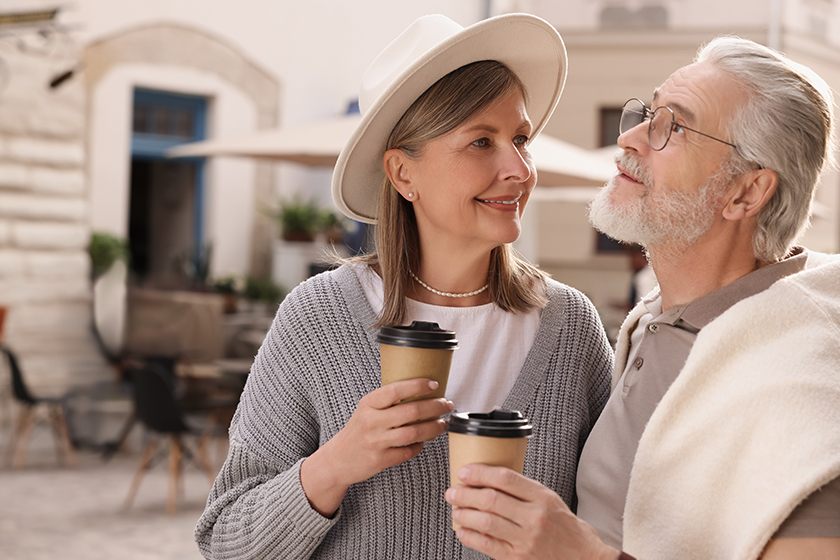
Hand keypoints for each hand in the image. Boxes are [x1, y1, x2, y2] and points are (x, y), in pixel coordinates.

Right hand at [301, 379, 453, 515]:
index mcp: (368, 404)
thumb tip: (421, 391)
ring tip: (443, 424)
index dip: (418, 385)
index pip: (396, 390)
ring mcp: (376, 442)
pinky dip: (420, 446)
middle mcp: (372, 421)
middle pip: (411, 411)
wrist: (337, 460)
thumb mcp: (366, 410)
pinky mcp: (381, 460)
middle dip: (435, 407)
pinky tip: (425, 441)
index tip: (434, 384)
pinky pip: (409, 452)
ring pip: (414, 433)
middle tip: (447, 404)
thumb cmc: (357, 431)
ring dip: (433, 428)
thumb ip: (387, 402)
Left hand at [445, 464, 617, 559]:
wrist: (584, 558)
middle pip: (491, 499)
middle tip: (453, 491)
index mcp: (542, 497)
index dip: (480, 473)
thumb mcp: (549, 499)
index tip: (464, 472)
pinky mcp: (518, 558)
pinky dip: (470, 536)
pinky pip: (487, 545)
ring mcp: (526, 540)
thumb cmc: (565, 527)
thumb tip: (488, 479)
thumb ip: (523, 490)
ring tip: (456, 510)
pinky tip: (462, 530)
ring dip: (464, 514)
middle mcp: (534, 517)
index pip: (505, 478)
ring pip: (486, 522)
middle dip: (465, 493)